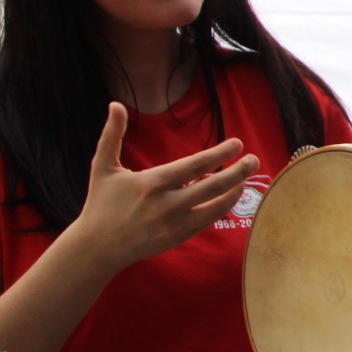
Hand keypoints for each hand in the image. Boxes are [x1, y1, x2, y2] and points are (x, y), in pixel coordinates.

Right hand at [70, 103, 258, 270]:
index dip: (220, 153)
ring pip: (217, 207)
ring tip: (245, 178)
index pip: (196, 165)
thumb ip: (111, 135)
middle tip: (255, 159)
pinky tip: (229, 196)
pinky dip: (222, 208)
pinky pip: (208, 221)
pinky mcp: (179, 238)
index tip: (237, 143)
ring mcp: (176, 224)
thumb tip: (115, 104)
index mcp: (152, 183)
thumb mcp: (102, 167)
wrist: (97, 248)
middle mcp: (168, 205)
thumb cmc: (100, 203)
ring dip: (235, 191)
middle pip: (214, 186)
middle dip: (239, 171)